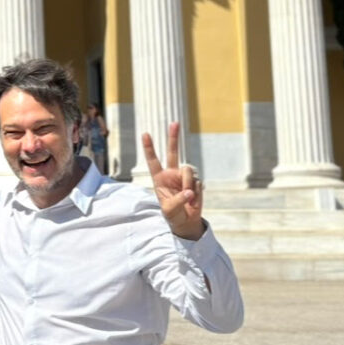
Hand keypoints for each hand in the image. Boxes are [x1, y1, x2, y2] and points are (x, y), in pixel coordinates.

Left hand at [141, 123, 205, 240]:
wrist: (186, 221)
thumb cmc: (172, 215)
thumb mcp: (169, 210)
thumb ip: (177, 200)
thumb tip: (189, 191)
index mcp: (159, 178)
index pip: (153, 161)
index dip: (149, 148)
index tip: (145, 134)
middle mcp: (172, 174)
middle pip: (173, 152)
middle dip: (173, 137)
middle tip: (174, 123)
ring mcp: (184, 177)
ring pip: (188, 171)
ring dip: (188, 184)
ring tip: (187, 198)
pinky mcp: (196, 181)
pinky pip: (197, 182)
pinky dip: (196, 192)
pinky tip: (193, 200)